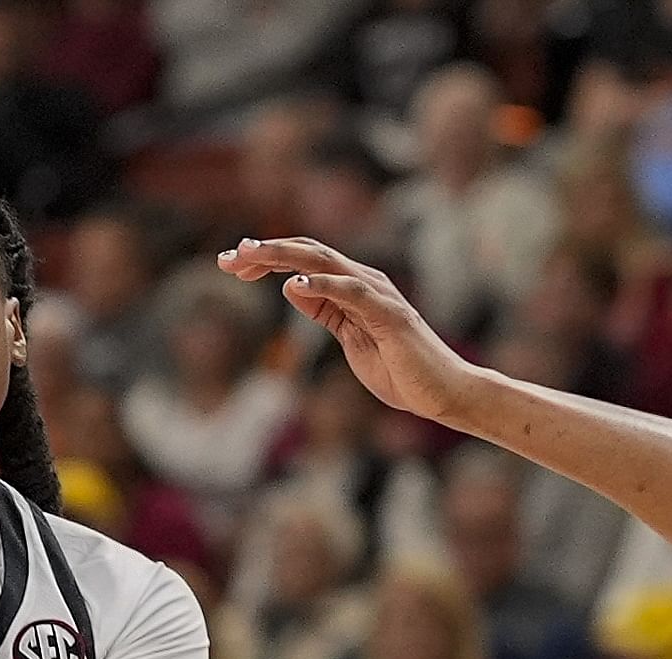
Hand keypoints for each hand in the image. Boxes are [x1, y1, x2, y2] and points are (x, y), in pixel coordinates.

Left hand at [216, 239, 487, 426]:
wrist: (444, 394)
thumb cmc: (402, 372)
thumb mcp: (351, 339)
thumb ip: (325, 313)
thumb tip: (292, 289)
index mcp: (352, 288)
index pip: (304, 262)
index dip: (267, 258)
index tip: (231, 264)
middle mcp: (364, 281)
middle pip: (308, 253)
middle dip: (265, 252)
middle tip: (227, 258)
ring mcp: (377, 295)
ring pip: (325, 263)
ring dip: (284, 257)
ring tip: (250, 256)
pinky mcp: (389, 315)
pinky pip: (352, 293)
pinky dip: (323, 285)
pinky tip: (293, 286)